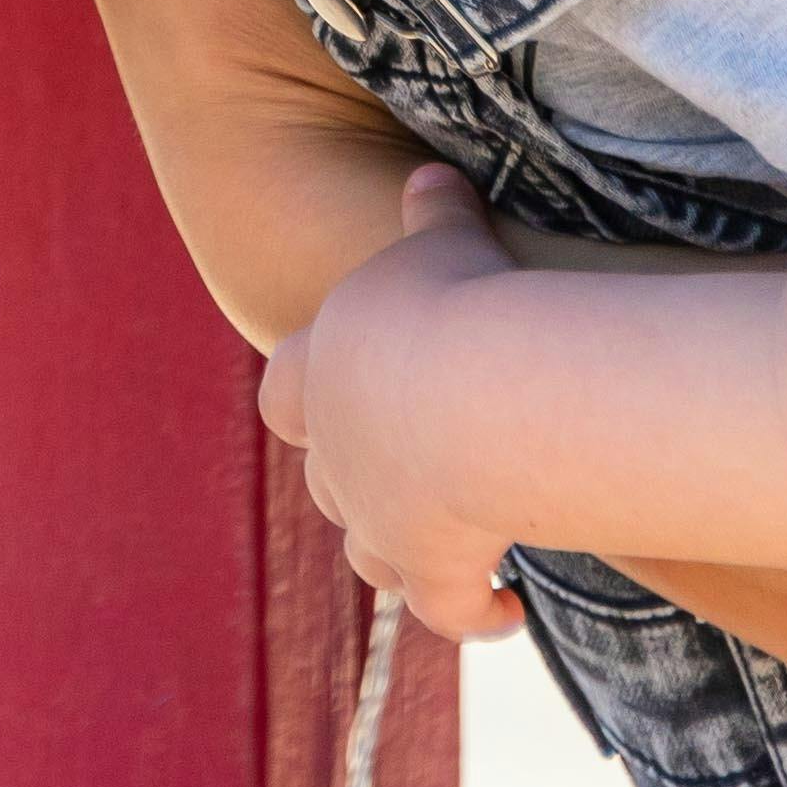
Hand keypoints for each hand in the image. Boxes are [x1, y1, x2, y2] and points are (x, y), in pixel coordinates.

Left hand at [268, 169, 532, 642]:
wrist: (482, 392)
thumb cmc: (459, 303)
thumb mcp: (444, 244)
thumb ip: (435, 213)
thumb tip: (432, 172)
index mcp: (321, 370)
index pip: (285, 394)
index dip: (306, 398)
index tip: (337, 400)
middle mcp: (337, 450)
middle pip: (328, 479)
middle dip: (359, 479)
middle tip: (406, 476)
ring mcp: (378, 516)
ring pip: (369, 551)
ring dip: (399, 551)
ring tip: (445, 547)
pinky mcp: (431, 566)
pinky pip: (446, 608)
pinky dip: (472, 614)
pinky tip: (502, 613)